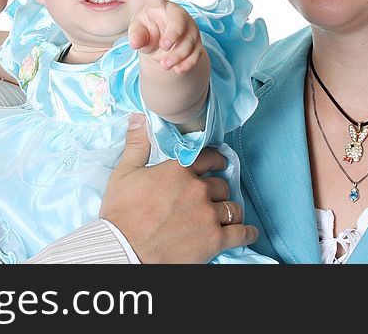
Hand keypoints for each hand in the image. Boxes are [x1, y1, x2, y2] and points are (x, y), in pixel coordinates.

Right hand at [100, 112, 257, 262]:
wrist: (122, 250)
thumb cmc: (121, 213)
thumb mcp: (124, 173)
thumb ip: (137, 144)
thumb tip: (139, 118)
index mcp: (179, 169)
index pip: (209, 157)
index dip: (215, 160)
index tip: (218, 163)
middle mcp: (198, 189)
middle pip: (221, 185)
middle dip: (217, 190)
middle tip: (210, 196)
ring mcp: (208, 215)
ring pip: (232, 208)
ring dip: (229, 210)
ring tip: (225, 215)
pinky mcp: (214, 240)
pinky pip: (241, 233)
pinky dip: (246, 233)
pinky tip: (246, 232)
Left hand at [128, 0, 204, 73]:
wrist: (163, 48)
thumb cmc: (147, 32)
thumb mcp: (138, 33)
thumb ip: (136, 36)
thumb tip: (135, 43)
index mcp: (158, 6)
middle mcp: (176, 14)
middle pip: (179, 23)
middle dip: (173, 35)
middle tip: (163, 47)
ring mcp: (189, 28)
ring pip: (188, 41)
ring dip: (177, 55)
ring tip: (165, 65)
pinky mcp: (196, 43)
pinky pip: (196, 53)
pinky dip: (187, 62)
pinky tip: (178, 69)